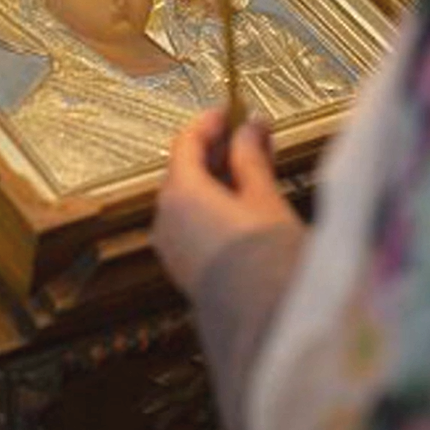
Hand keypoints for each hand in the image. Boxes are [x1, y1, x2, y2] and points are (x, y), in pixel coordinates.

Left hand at [152, 109, 300, 293]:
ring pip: (188, 199)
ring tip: (255, 171)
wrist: (260, 318)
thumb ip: (252, 158)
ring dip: (216, 180)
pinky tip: (242, 205)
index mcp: (180, 193)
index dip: (209, 123)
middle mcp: (166, 218)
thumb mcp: (263, 196)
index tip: (230, 112)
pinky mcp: (182, 266)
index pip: (186, 143)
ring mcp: (171, 245)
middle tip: (251, 138)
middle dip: (218, 152)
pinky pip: (191, 223)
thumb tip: (250, 129)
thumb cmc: (263, 258)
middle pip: (186, 170)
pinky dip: (211, 207)